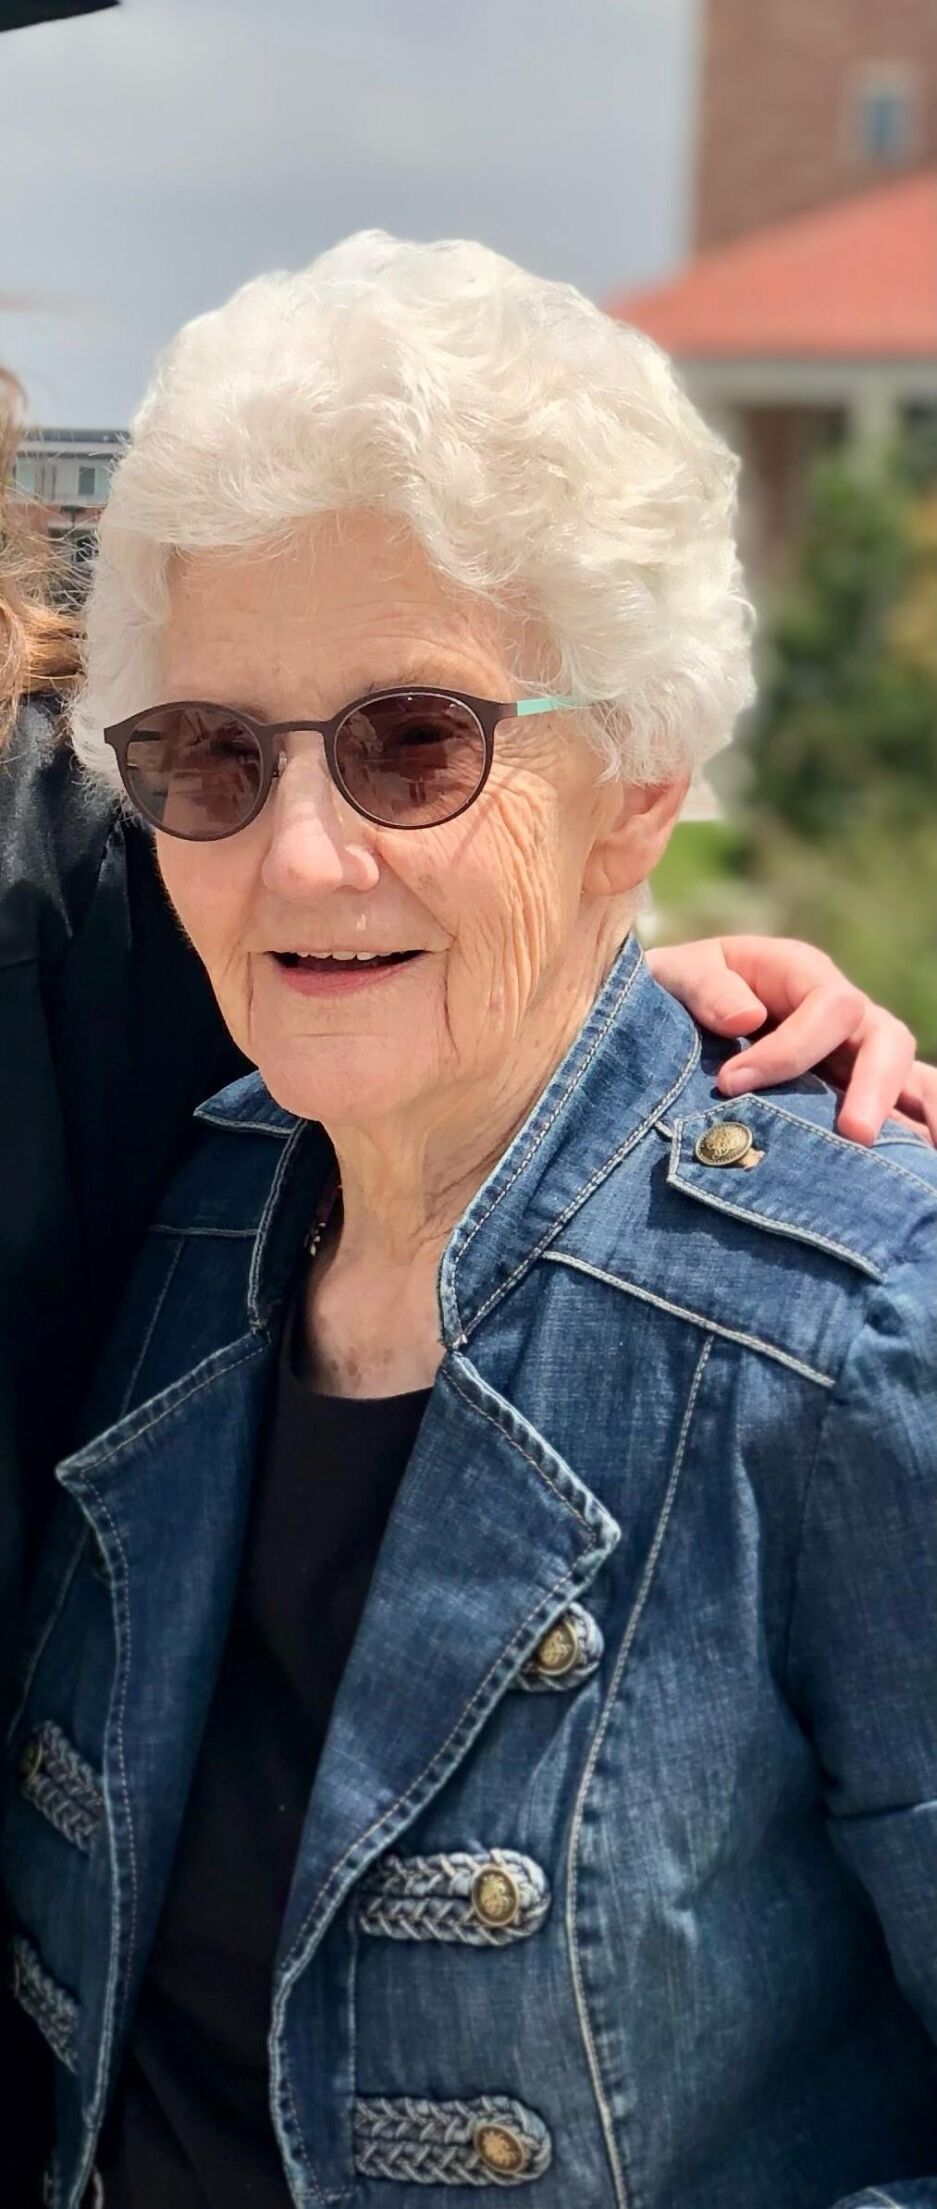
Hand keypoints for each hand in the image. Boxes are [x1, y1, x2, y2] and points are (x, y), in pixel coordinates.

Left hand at [646, 934, 935, 1147]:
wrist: (666, 1018)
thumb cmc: (671, 993)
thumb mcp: (674, 974)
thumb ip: (705, 987)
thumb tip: (747, 1016)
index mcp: (801, 973)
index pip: (828, 1005)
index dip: (789, 1049)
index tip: (730, 1086)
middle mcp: (840, 1011)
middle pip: (886, 1038)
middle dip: (874, 1087)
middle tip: (854, 1135)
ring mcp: (855, 1053)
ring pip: (907, 1073)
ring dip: (910, 1111)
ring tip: (913, 1161)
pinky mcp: (855, 1090)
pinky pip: (906, 1104)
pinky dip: (920, 1128)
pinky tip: (920, 1164)